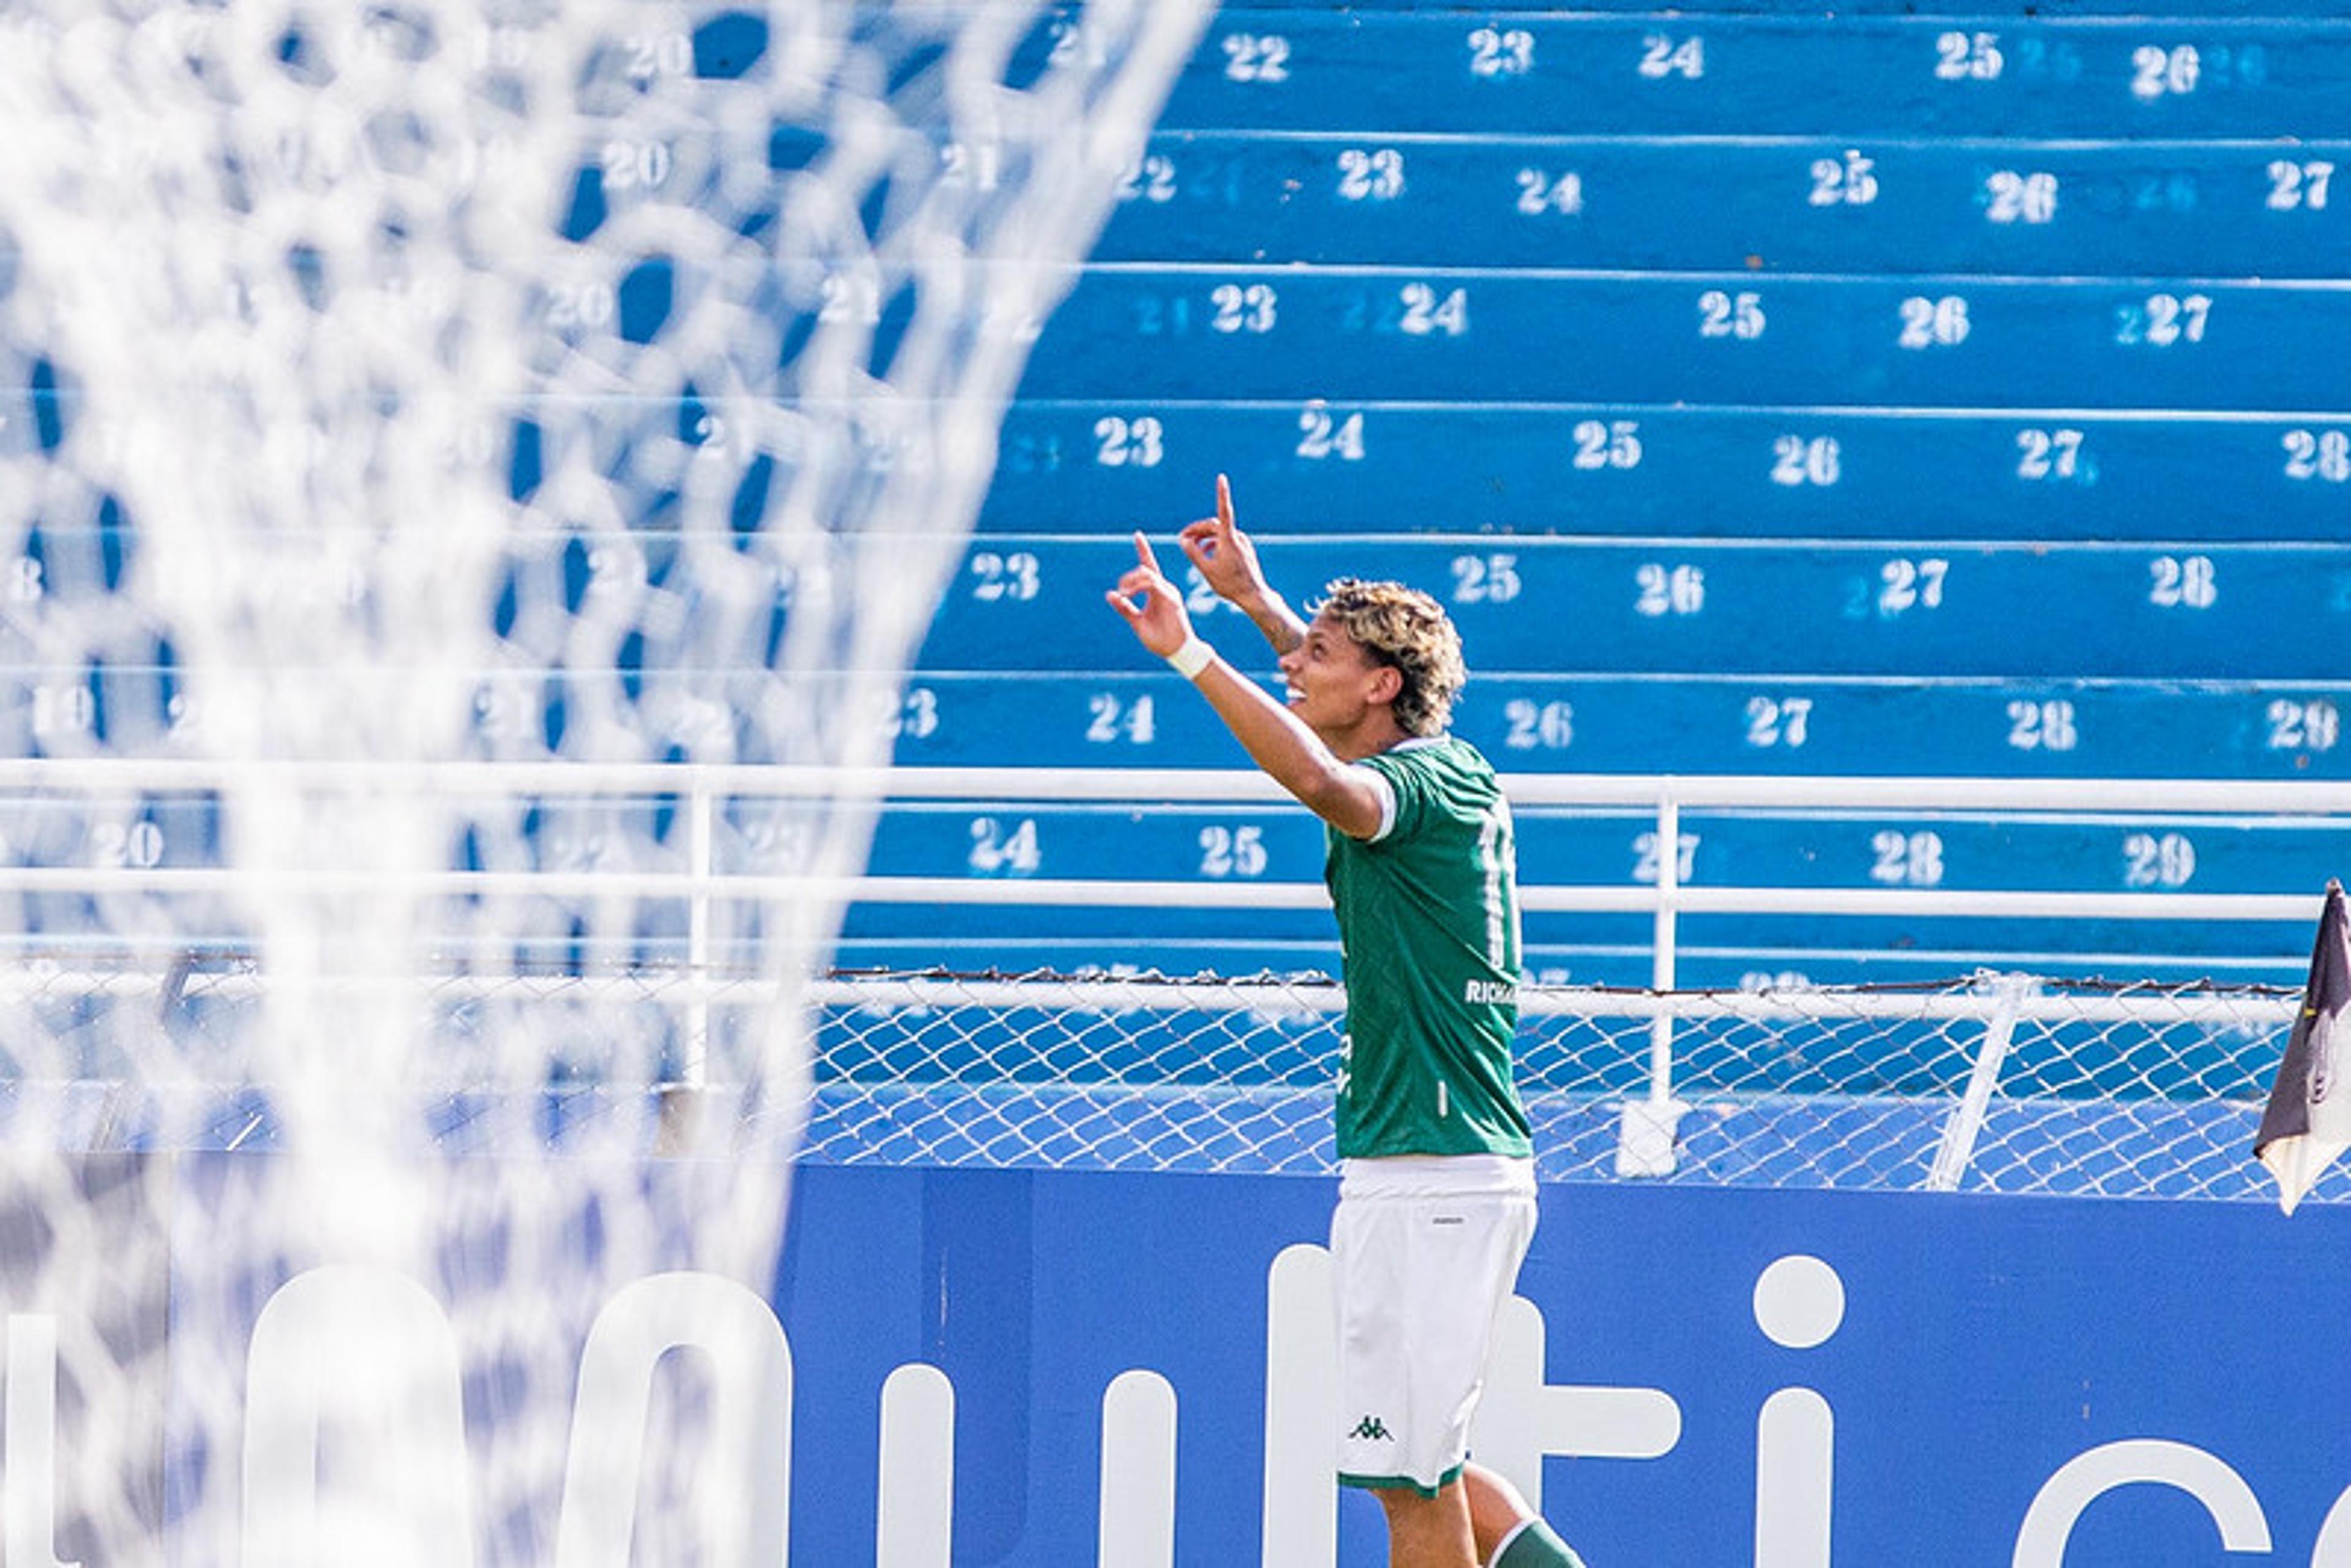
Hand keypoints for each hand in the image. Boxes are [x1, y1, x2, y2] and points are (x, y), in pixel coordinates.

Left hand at [1105, 531, 1193, 657]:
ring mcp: (1169, 592)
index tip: (1138, 534)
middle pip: (1145, 569)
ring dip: (1132, 582)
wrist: (1177, 652)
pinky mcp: (1171, 599)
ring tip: (1124, 595)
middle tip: (1121, 594)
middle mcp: (1164, 588)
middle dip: (1128, 577)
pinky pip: (1153, 584)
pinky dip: (1138, 586)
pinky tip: (1129, 594)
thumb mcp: (1137, 622)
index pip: (1149, 566)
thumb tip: (1110, 594)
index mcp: (1157, 591)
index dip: (1144, 550)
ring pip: (1147, 574)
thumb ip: (1125, 609)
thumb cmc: (1160, 639)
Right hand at [1177, 473, 1267, 609]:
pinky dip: (1213, 543)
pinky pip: (1225, 540)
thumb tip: (1183, 540)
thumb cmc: (1230, 585)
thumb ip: (1193, 553)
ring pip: (1218, 533)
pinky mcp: (1243, 548)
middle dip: (1196, 529)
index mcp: (1229, 539)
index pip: (1224, 511)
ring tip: (1191, 547)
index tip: (1221, 477)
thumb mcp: (1206, 570)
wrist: (1253, 595)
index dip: (1222, 493)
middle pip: (1213, 524)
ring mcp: (1242, 542)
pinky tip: (1206, 553)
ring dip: (1203, 537)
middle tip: (1181, 539)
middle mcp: (1238, 537)